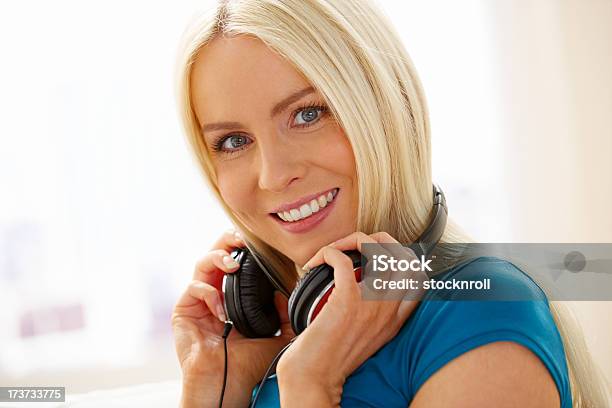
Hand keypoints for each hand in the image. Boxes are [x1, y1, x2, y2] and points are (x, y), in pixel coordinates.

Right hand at [172, 230, 294, 406]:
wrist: (229, 385)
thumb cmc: (249, 365)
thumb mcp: (277, 336)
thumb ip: (286, 315)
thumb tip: (285, 294)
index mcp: (233, 296)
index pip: (235, 262)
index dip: (242, 248)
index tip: (257, 243)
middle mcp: (214, 294)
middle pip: (215, 254)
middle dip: (226, 242)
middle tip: (240, 240)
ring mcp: (197, 302)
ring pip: (201, 263)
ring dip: (217, 257)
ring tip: (232, 263)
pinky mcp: (183, 311)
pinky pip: (194, 288)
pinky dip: (210, 294)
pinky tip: (222, 310)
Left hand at [276, 232, 424, 405]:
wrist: (313, 382)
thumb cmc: (328, 362)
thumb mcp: (362, 340)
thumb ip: (365, 314)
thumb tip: (348, 285)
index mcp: (394, 321)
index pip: (419, 280)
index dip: (404, 257)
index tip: (379, 255)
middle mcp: (388, 311)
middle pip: (404, 256)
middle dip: (382, 239)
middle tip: (356, 245)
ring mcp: (370, 305)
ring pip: (376, 250)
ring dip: (352, 241)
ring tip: (334, 251)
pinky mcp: (347, 302)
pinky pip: (343, 261)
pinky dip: (329, 253)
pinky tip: (319, 261)